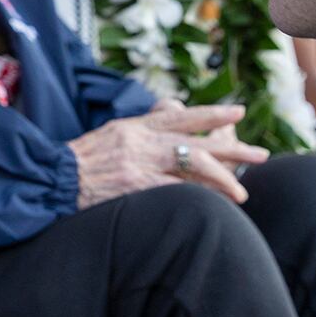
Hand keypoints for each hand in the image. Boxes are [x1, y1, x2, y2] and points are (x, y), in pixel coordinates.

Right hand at [70, 103, 267, 206]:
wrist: (53, 179)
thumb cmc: (81, 160)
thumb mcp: (110, 134)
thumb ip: (140, 129)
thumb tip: (165, 116)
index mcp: (137, 127)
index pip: (183, 116)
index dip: (213, 113)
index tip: (239, 111)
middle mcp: (143, 141)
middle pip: (198, 141)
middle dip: (233, 148)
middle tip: (261, 155)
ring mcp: (141, 164)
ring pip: (193, 166)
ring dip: (223, 180)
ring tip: (244, 193)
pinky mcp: (136, 188)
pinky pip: (175, 191)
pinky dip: (198, 197)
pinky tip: (217, 205)